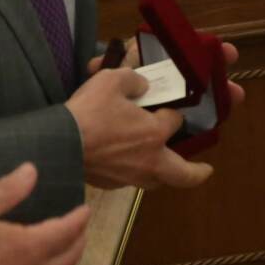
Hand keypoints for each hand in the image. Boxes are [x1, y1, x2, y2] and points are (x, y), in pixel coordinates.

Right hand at [0, 163, 89, 264]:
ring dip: (64, 262)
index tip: (85, 210)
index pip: (67, 230)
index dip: (79, 219)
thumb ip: (7, 190)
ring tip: (62, 250)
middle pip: (69, 258)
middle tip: (79, 229)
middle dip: (78, 241)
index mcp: (30, 246)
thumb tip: (32, 170)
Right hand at [66, 67, 211, 189]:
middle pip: (183, 174)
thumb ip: (133, 80)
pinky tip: (125, 164)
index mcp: (154, 134)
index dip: (171, 112)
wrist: (58, 144)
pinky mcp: (110, 184)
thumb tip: (142, 85)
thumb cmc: (87, 113)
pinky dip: (133, 173)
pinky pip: (130, 180)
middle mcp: (149, 161)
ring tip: (163, 168)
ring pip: (156, 180)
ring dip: (164, 174)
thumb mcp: (111, 81)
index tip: (164, 106)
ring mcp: (129, 177)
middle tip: (206, 170)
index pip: (175, 121)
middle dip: (197, 173)